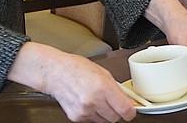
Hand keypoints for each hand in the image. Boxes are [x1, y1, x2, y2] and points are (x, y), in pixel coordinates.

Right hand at [8, 42, 135, 121]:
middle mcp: (94, 101)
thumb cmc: (77, 68)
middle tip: (113, 102)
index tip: (131, 109)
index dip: (131, 111)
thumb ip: (117, 89)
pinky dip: (94, 114)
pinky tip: (89, 103)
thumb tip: (128, 101)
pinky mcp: (76, 118)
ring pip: (104, 121)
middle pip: (116, 118)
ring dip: (105, 114)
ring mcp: (84, 111)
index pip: (125, 110)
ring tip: (99, 100)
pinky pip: (92, 121)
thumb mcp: (103, 73)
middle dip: (117, 111)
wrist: (55, 73)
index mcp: (103, 87)